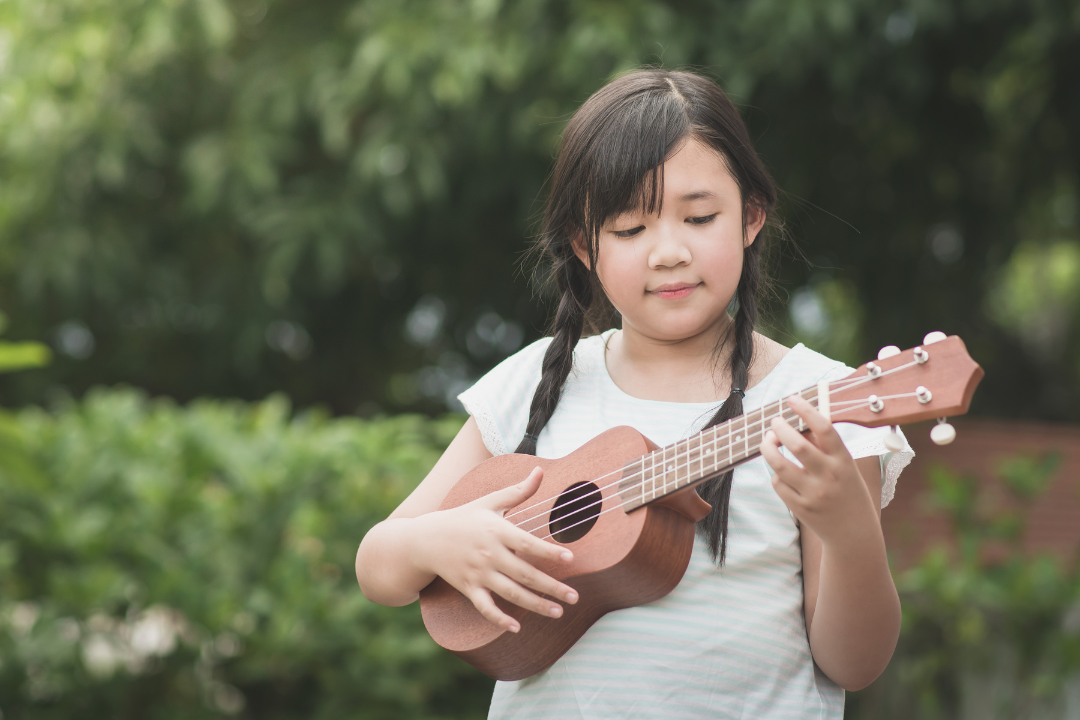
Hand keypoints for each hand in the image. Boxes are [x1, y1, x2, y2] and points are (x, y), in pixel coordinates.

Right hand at [414, 467, 577, 632]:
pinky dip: (499, 619)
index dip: (548, 552)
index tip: (570, 559)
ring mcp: (478, 573)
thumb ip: (518, 490)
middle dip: (551, 587)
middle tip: (574, 597)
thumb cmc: (464, 517)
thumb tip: (540, 470)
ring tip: (558, 612)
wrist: (426, 538)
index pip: (528, 543)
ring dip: (535, 605)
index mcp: (497, 531)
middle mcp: (489, 554)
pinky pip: (485, 607)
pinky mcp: (468, 588)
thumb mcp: (489, 501)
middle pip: (525, 573)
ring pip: (511, 593)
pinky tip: (516, 628)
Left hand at [758, 395, 878, 548]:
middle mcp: (829, 476)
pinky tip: (780, 470)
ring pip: (779, 465)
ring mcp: (813, 493)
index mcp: (844, 461)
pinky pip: (778, 483)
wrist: (854, 535)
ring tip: (768, 440)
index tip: (792, 399)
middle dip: (780, 428)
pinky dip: (775, 473)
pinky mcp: (799, 508)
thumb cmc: (848, 492)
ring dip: (768, 448)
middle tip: (775, 421)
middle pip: (797, 444)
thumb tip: (800, 422)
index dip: (806, 410)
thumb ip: (825, 447)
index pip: (825, 428)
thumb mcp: (846, 468)